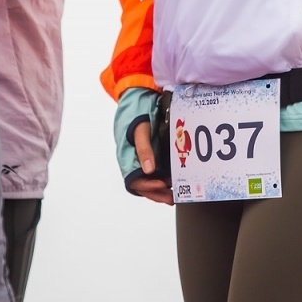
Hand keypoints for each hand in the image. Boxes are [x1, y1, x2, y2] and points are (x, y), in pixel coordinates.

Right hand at [114, 87, 171, 203]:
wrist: (138, 103)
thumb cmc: (136, 117)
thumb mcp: (140, 131)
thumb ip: (143, 149)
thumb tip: (149, 169)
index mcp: (127, 159)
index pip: (136, 181)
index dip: (149, 186)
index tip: (163, 185)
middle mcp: (133, 163)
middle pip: (143, 186)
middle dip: (157, 193)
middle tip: (172, 198)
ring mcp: (141, 161)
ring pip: (149, 182)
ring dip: (160, 190)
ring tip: (174, 194)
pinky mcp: (150, 157)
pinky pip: (154, 173)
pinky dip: (162, 180)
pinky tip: (173, 182)